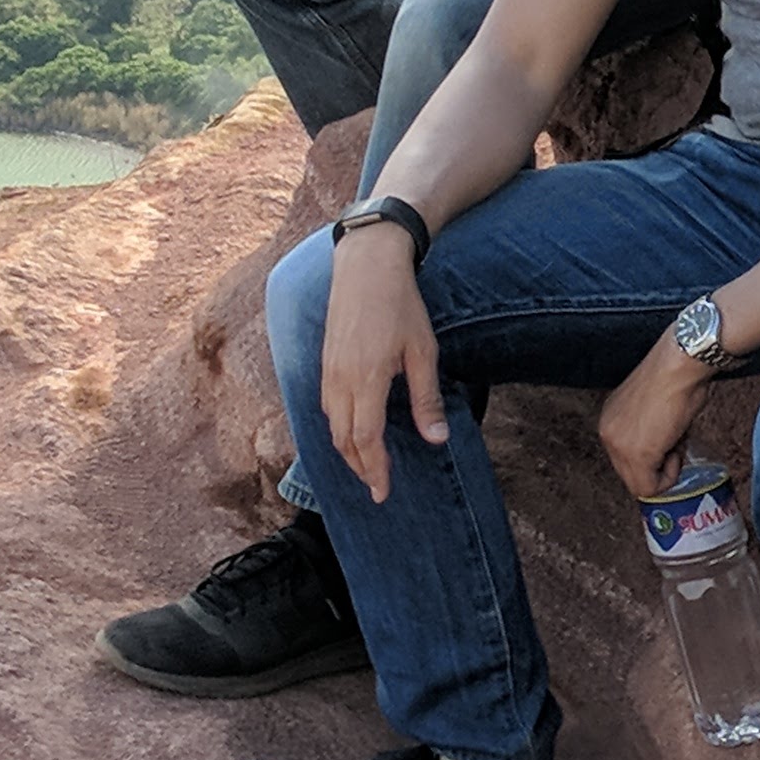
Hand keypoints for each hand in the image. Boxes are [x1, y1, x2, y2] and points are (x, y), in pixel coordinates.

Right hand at [317, 229, 444, 503]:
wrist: (366, 266)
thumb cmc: (401, 306)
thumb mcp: (423, 352)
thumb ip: (426, 399)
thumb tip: (436, 439)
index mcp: (366, 380)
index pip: (366, 440)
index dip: (375, 470)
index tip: (383, 493)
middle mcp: (340, 380)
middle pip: (343, 440)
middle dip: (360, 469)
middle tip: (377, 489)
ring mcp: (327, 371)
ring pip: (332, 426)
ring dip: (347, 451)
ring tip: (367, 467)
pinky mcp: (324, 362)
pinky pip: (326, 407)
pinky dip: (338, 429)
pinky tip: (353, 432)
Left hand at [597, 336, 714, 499]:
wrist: (680, 364)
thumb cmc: (675, 375)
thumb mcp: (652, 406)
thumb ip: (648, 428)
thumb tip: (663, 446)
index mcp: (610, 419)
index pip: (625, 458)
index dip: (653, 456)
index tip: (670, 440)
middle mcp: (607, 433)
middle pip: (630, 475)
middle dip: (657, 467)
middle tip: (675, 444)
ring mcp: (619, 446)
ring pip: (641, 484)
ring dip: (665, 471)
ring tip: (676, 440)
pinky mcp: (638, 455)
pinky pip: (652, 487)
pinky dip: (670, 476)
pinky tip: (677, 448)